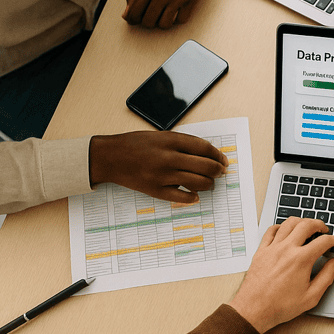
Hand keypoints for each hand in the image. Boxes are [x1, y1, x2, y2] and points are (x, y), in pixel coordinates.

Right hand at [89, 131, 227, 202]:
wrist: (110, 157)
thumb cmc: (135, 144)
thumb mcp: (160, 135)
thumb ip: (182, 143)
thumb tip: (207, 154)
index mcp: (170, 140)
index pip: (204, 147)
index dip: (218, 155)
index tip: (223, 159)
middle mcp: (168, 157)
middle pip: (205, 166)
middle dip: (218, 170)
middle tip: (220, 172)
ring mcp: (162, 175)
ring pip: (198, 182)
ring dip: (209, 184)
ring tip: (209, 183)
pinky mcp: (155, 190)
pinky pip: (181, 197)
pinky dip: (192, 197)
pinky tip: (195, 195)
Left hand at [123, 0, 231, 28]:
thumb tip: (126, 14)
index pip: (133, 11)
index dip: (133, 19)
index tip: (135, 20)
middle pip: (148, 20)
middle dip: (148, 22)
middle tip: (152, 17)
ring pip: (164, 24)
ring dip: (164, 23)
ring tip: (165, 15)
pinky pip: (181, 19)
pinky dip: (178, 19)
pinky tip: (178, 10)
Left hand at [229, 218, 333, 332]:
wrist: (254, 309)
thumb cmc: (280, 306)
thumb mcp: (311, 297)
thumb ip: (326, 277)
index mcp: (301, 260)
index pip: (323, 241)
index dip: (333, 240)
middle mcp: (287, 249)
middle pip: (306, 225)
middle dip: (319, 224)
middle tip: (323, 229)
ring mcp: (272, 248)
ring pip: (288, 223)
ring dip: (301, 221)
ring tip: (307, 225)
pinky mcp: (261, 251)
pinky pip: (271, 230)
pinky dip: (280, 226)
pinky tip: (284, 230)